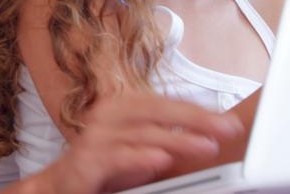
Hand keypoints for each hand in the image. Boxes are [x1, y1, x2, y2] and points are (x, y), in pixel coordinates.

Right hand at [21, 92, 243, 193]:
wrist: (61, 186)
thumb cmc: (104, 167)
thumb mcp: (142, 153)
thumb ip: (169, 143)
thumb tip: (209, 139)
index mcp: (124, 108)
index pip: (167, 104)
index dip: (199, 111)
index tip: (228, 121)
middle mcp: (109, 116)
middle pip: (158, 110)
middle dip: (196, 119)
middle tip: (226, 129)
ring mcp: (95, 136)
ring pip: (142, 132)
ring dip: (177, 139)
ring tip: (205, 146)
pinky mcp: (85, 161)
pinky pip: (116, 156)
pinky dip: (140, 156)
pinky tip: (162, 159)